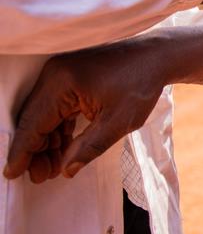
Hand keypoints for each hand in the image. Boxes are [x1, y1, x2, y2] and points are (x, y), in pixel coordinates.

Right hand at [3, 38, 165, 182]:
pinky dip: (58, 128)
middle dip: (36, 151)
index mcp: (62, 83)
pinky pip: (57, 107)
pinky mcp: (70, 77)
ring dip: (47, 141)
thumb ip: (89, 147)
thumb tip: (66, 170)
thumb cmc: (141, 84)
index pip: (33, 123)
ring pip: (45, 114)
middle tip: (41, 177)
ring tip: (52, 169)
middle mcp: (54, 75)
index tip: (12, 174)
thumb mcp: (119, 121)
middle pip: (35, 119)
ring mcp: (61, 74)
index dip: (22, 152)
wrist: (157, 56)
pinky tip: (62, 149)